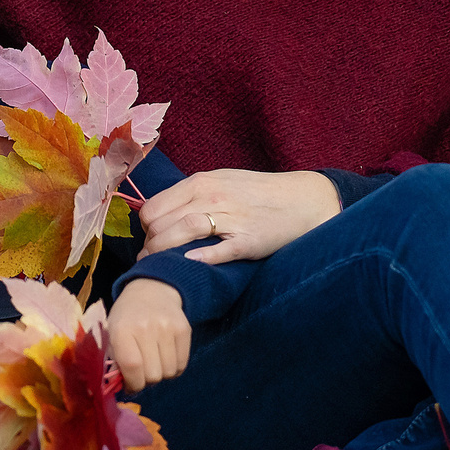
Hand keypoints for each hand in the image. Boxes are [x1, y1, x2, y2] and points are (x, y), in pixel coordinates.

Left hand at [108, 278, 190, 391]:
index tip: (131, 385)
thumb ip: (116, 361)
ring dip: (161, 374)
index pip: (132, 367)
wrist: (151, 290)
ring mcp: (167, 328)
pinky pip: (182, 364)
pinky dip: (174, 368)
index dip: (133, 384)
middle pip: (153, 374)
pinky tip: (165, 357)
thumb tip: (124, 388)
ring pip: (169, 372)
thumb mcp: (113, 333)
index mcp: (122, 329)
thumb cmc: (127, 317)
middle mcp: (145, 328)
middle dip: (146, 380)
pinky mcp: (184, 330)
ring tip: (154, 362)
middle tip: (142, 372)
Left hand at [139, 169, 339, 264]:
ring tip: (156, 267)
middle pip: (164, 221)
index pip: (155, 206)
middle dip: (149, 245)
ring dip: (164, 251)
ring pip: (185, 230)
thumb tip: (160, 213)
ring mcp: (231, 218)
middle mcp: (213, 197)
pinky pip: (221, 249)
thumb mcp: (221, 182)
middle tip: (148, 261)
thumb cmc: (257, 193)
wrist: (303, 200)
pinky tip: (190, 262)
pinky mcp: (249, 240)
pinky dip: (203, 256)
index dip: (146, 227)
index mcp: (201, 182)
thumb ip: (192, 195)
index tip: (148, 240)